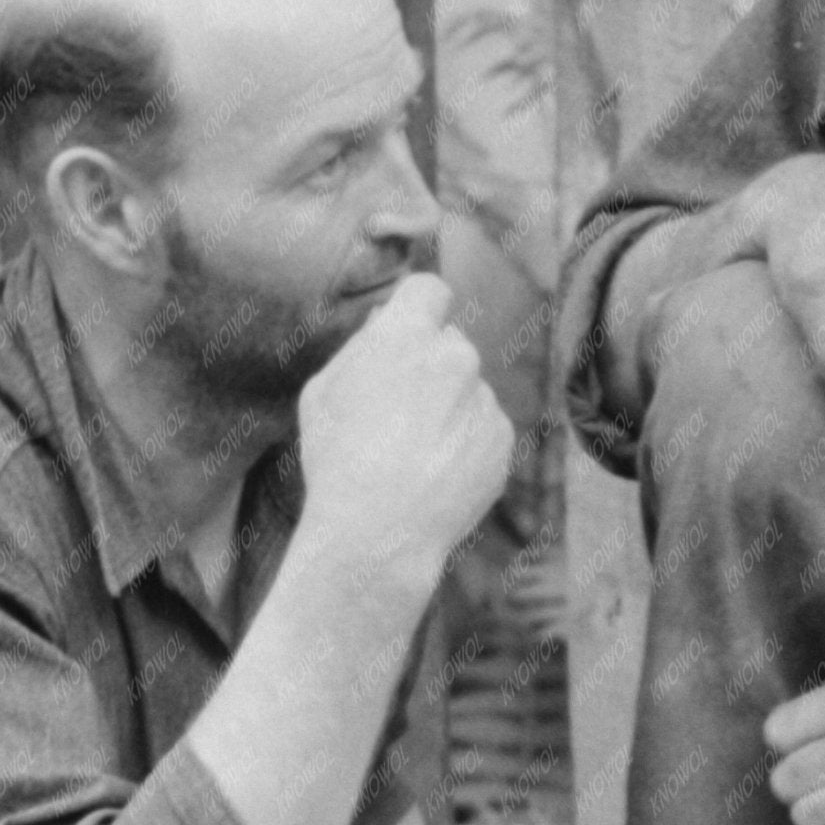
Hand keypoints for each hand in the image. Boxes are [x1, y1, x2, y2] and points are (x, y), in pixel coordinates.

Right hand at [298, 271, 513, 578]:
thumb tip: (386, 323)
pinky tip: (435, 475)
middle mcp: (456, 358)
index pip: (430, 290)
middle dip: (430, 368)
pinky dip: (466, 445)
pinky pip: (484, 429)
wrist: (378, 534)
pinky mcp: (502, 440)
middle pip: (450, 346)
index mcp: (407, 335)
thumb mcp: (322, 394)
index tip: (410, 329)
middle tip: (398, 414)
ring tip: (413, 456)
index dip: (419, 308)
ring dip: (449, 410)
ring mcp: (484, 400)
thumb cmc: (338, 462)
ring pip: (468, 391)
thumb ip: (359, 348)